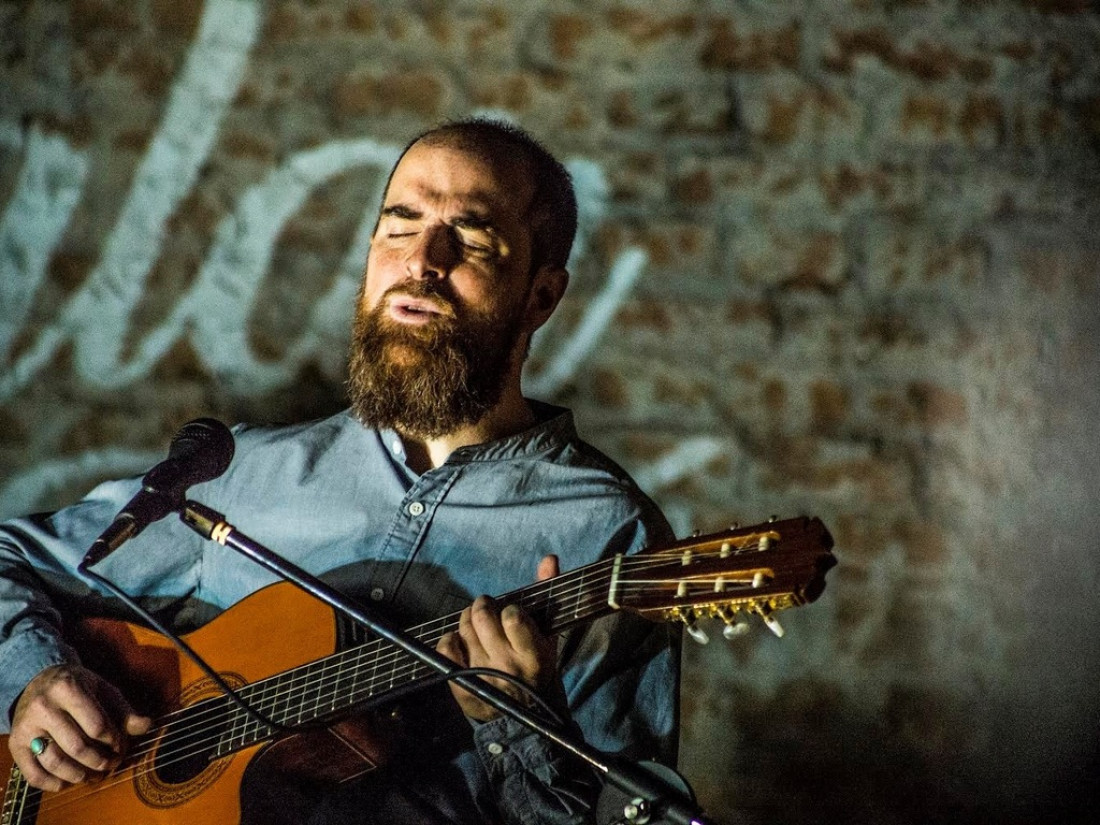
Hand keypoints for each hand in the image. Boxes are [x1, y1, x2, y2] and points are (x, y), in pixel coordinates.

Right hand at [9, 663, 151, 790]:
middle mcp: (44, 706)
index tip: (121, 746)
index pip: (97, 725)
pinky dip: (50, 783)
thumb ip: (124, 710)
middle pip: (77, 746)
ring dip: (78, 774)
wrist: (39, 680)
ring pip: (55, 761)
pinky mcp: (15, 743)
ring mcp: (27, 726)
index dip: (114, 741)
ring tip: (92, 775)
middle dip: (99, 761)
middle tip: (111, 765)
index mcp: (68, 688)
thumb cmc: (78, 687)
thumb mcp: (103, 690)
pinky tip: (66, 783)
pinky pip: (32, 772)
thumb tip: (146, 726)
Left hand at [437, 554, 561, 721]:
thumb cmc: (536, 666)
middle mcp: (506, 666)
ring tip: (476, 623)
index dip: (508, 609)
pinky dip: (451, 638)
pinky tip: (462, 640)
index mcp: (532, 654)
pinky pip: (446, 649)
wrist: (523, 713)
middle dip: (483, 606)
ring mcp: (481, 676)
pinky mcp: (462, 685)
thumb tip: (549, 558)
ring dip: (468, 620)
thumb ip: (546, 593)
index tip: (510, 613)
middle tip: (487, 607)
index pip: (512, 617)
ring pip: (463, 630)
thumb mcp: (548, 634)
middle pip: (482, 618)